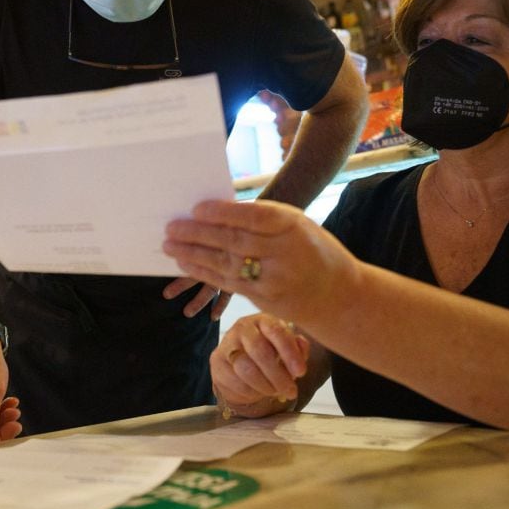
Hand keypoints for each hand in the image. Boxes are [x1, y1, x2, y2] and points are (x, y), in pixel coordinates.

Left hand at [162, 199, 360, 322]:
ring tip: (169, 245)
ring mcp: (274, 279)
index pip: (252, 217)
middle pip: (234, 241)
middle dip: (199, 234)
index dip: (223, 213)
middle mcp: (284, 254)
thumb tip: (222, 209)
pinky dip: (204, 273)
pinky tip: (186, 264)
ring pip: (226, 265)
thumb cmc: (313, 249)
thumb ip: (264, 218)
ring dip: (194, 254)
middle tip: (172, 226)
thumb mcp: (297, 224)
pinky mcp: (265, 300)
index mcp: (293, 227)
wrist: (339, 293)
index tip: (197, 208)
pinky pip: (228, 284)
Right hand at [211, 313, 308, 417]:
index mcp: (263, 320)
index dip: (290, 353)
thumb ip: (298, 348)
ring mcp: (227, 343)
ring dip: (265, 386)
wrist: (242, 366)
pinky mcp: (216, 361)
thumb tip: (302, 346)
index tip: (301, 372)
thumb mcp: (287, 349)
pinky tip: (260, 392)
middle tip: (291, 391)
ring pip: (246, 368)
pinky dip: (252, 392)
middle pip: (259, 351)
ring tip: (276, 392)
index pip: (276, 331)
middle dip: (278, 375)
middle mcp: (242, 327)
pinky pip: (235, 381)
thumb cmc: (270, 354)